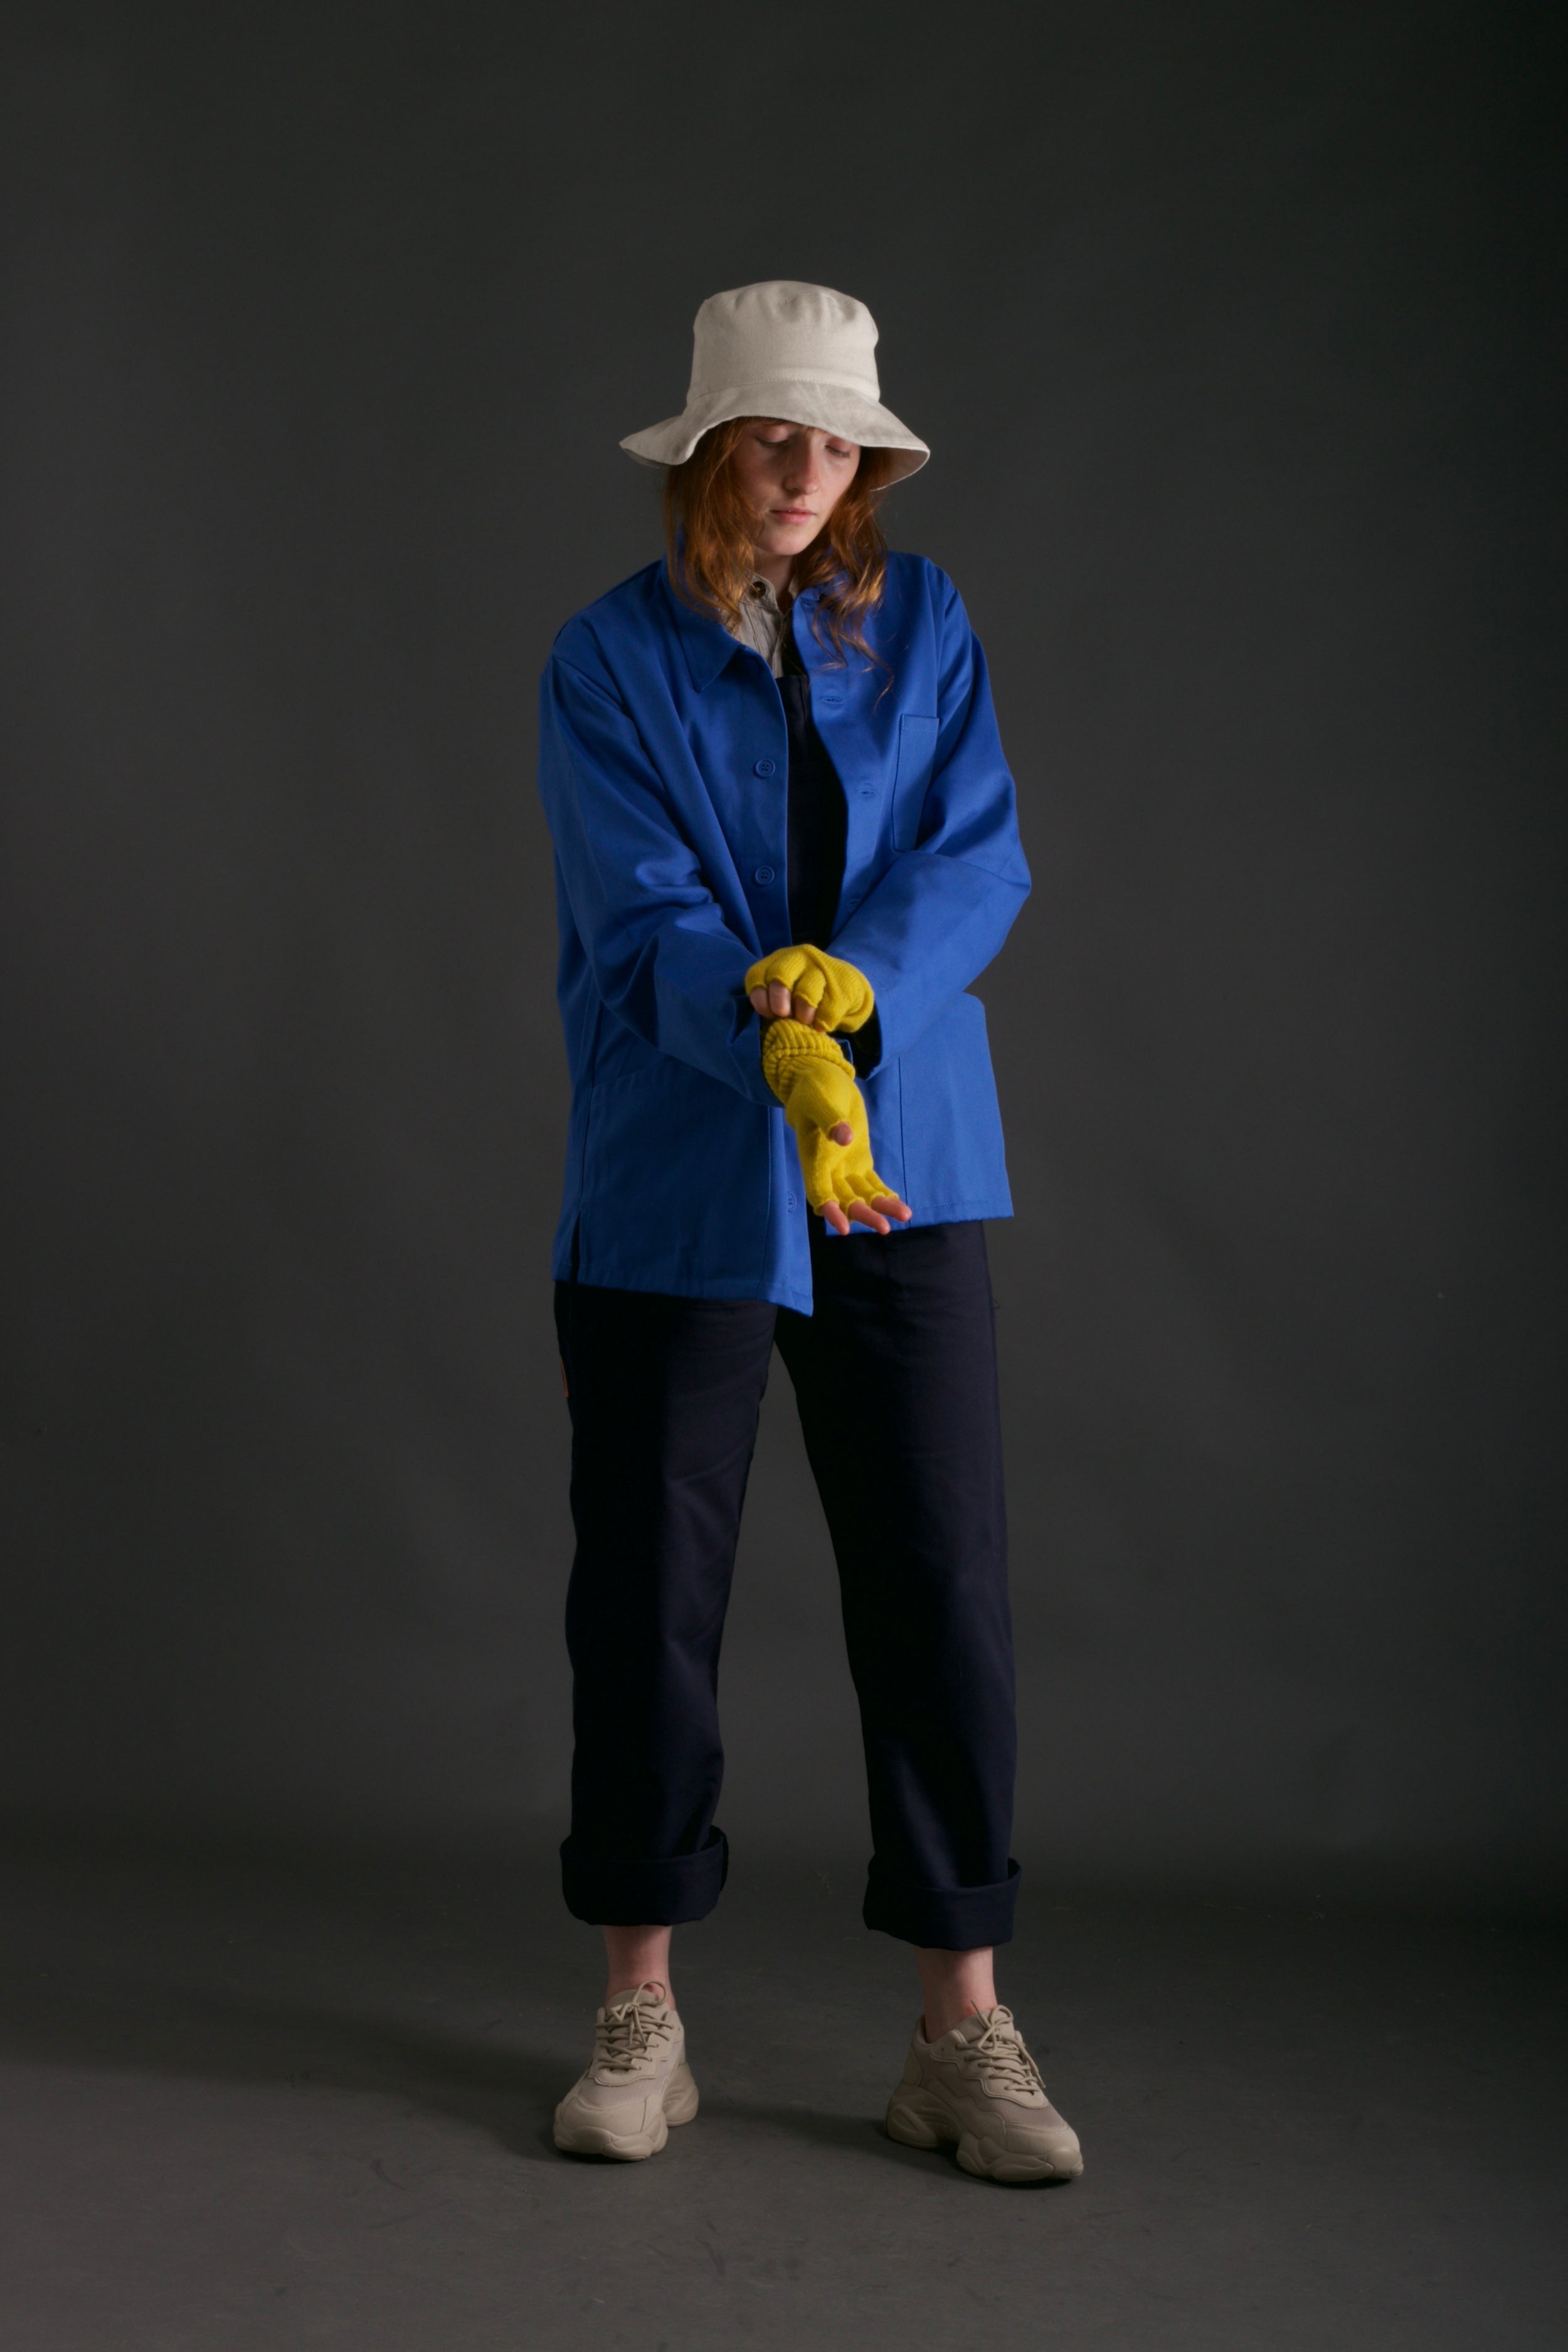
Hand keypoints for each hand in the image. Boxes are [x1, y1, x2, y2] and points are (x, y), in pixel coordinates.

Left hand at [744, 946, 873, 1033]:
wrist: (849, 986)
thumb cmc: (808, 995)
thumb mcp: (786, 993)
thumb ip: (773, 1001)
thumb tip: (769, 1021)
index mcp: (778, 960)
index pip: (757, 975)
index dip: (759, 999)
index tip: (769, 1014)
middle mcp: (798, 958)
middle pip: (779, 977)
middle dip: (779, 1003)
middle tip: (786, 1016)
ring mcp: (822, 967)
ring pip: (805, 994)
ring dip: (804, 1015)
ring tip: (807, 1023)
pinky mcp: (844, 982)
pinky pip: (828, 1009)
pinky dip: (823, 1023)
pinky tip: (823, 1025)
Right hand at [759, 1018, 911, 1238]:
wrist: (821, 1079)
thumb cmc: (814, 1088)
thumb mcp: (818, 1100)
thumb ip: (829, 1119)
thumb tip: (843, 1137)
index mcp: (813, 1159)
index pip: (820, 1193)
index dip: (831, 1211)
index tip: (844, 1227)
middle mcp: (828, 1170)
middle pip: (845, 1201)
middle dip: (864, 1215)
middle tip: (885, 1227)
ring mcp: (844, 1167)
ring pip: (862, 1196)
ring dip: (880, 1208)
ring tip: (905, 1216)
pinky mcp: (859, 1161)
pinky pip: (872, 1184)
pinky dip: (885, 1196)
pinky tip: (900, 1207)